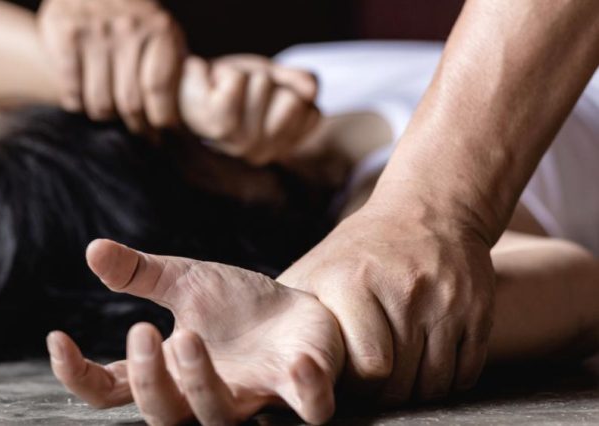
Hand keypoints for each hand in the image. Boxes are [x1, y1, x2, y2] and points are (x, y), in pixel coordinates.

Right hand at [38, 0, 184, 132]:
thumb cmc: (136, 13)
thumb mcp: (164, 30)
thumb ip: (175, 65)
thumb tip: (186, 115)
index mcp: (160, 30)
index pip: (160, 92)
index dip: (162, 123)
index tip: (163, 136)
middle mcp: (128, 29)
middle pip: (131, 103)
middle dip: (138, 127)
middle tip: (142, 134)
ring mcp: (95, 32)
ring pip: (100, 102)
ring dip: (106, 117)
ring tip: (112, 115)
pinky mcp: (65, 34)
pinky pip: (72, 89)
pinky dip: (77, 103)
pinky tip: (83, 101)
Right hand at [46, 239, 343, 423]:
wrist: (300, 311)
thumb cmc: (238, 306)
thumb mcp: (187, 282)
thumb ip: (142, 274)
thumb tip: (92, 249)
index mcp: (171, 369)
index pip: (112, 391)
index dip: (80, 376)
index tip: (58, 338)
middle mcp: (205, 393)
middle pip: (162, 413)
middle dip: (149, 380)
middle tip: (141, 332)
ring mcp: (255, 395)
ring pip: (218, 416)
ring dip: (199, 381)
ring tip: (187, 336)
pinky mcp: (303, 389)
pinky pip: (310, 406)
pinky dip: (306, 392)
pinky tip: (297, 365)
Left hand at [180, 55, 320, 165]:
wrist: (186, 82)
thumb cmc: (231, 85)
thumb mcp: (274, 80)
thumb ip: (300, 83)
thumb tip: (311, 90)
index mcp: (279, 148)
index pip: (312, 113)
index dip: (291, 91)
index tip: (265, 97)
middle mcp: (260, 153)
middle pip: (291, 100)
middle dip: (269, 83)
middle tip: (243, 92)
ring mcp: (238, 143)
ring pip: (263, 86)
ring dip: (246, 76)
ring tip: (227, 90)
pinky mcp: (215, 125)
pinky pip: (237, 82)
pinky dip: (227, 72)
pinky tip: (213, 86)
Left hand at [277, 195, 494, 403]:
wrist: (428, 212)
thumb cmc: (360, 251)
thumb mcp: (316, 268)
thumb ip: (291, 313)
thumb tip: (265, 360)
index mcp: (352, 281)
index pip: (368, 367)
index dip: (356, 385)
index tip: (348, 379)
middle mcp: (403, 288)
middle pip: (400, 381)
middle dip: (384, 396)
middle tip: (373, 389)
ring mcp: (446, 299)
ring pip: (435, 383)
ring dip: (415, 393)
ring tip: (398, 380)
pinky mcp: (478, 309)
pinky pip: (465, 372)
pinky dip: (446, 382)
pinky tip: (426, 367)